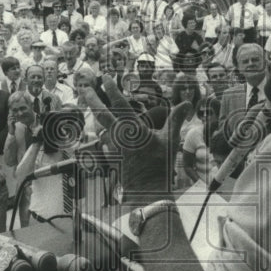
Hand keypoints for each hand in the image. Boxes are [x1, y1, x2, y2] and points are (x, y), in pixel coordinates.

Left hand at [79, 75, 192, 202]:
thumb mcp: (171, 141)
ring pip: (102, 127)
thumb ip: (176, 120)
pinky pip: (106, 141)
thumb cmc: (160, 167)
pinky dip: (104, 134)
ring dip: (97, 115)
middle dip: (92, 99)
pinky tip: (103, 131)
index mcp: (134, 130)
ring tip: (92, 104)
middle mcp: (121, 137)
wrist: (148, 192)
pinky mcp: (113, 156)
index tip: (106, 77)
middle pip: (102, 114)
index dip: (112, 89)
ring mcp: (115, 147)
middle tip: (84, 88)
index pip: (120, 105)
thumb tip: (187, 104)